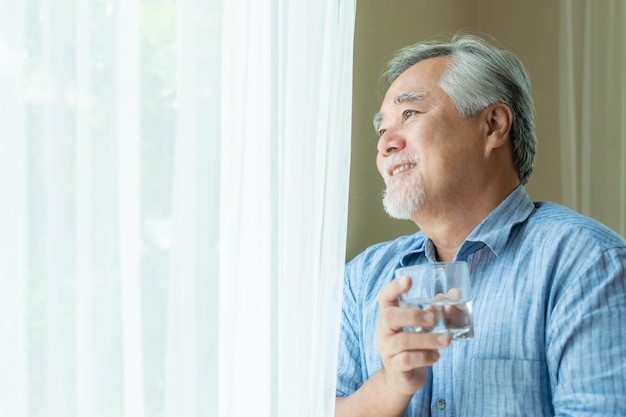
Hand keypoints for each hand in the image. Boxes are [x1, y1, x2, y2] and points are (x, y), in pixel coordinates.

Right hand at [375, 275, 450, 395]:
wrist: (402, 378)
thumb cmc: (414, 346)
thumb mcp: (423, 327)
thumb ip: (436, 311)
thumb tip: (455, 295)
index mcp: (389, 316)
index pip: (385, 297)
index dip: (394, 287)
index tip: (409, 280)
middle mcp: (384, 331)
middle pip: (389, 316)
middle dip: (413, 315)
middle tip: (434, 318)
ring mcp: (387, 350)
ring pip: (402, 340)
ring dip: (427, 339)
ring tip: (446, 339)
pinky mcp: (395, 367)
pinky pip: (407, 360)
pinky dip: (425, 357)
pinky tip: (436, 356)